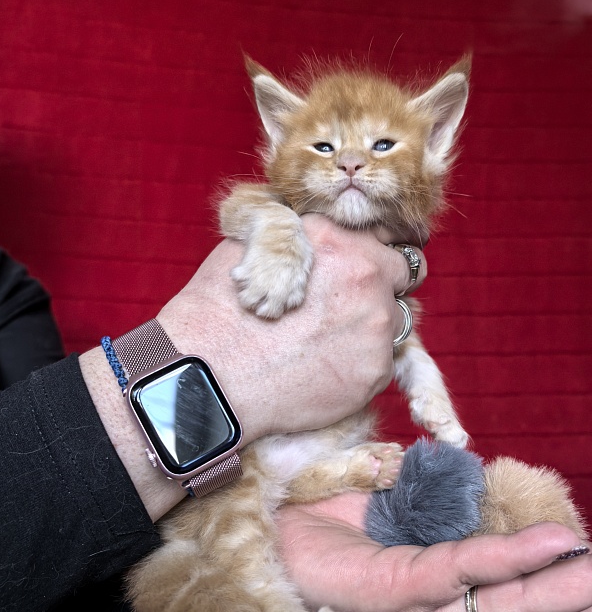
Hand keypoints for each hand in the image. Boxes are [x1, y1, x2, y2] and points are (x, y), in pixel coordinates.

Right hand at [81, 215, 425, 519]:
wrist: (212, 374)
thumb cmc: (221, 310)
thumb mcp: (253, 246)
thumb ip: (300, 238)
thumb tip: (313, 237)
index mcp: (338, 240)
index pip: (384, 240)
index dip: (369, 257)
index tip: (357, 272)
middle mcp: (368, 277)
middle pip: (400, 278)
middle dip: (379, 288)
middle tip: (343, 310)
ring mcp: (377, 327)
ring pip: (394, 322)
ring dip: (371, 327)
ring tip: (327, 344)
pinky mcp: (375, 372)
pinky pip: (381, 363)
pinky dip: (360, 365)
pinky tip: (323, 370)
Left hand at [277, 492, 591, 611]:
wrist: (271, 519)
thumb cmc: (330, 507)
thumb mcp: (393, 492)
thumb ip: (435, 491)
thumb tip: (477, 475)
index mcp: (440, 575)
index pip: (510, 578)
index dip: (553, 568)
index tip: (589, 549)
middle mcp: (437, 597)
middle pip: (519, 600)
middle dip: (572, 590)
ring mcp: (418, 599)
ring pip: (503, 597)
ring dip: (558, 583)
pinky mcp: (393, 591)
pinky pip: (457, 571)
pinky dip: (507, 559)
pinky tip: (549, 544)